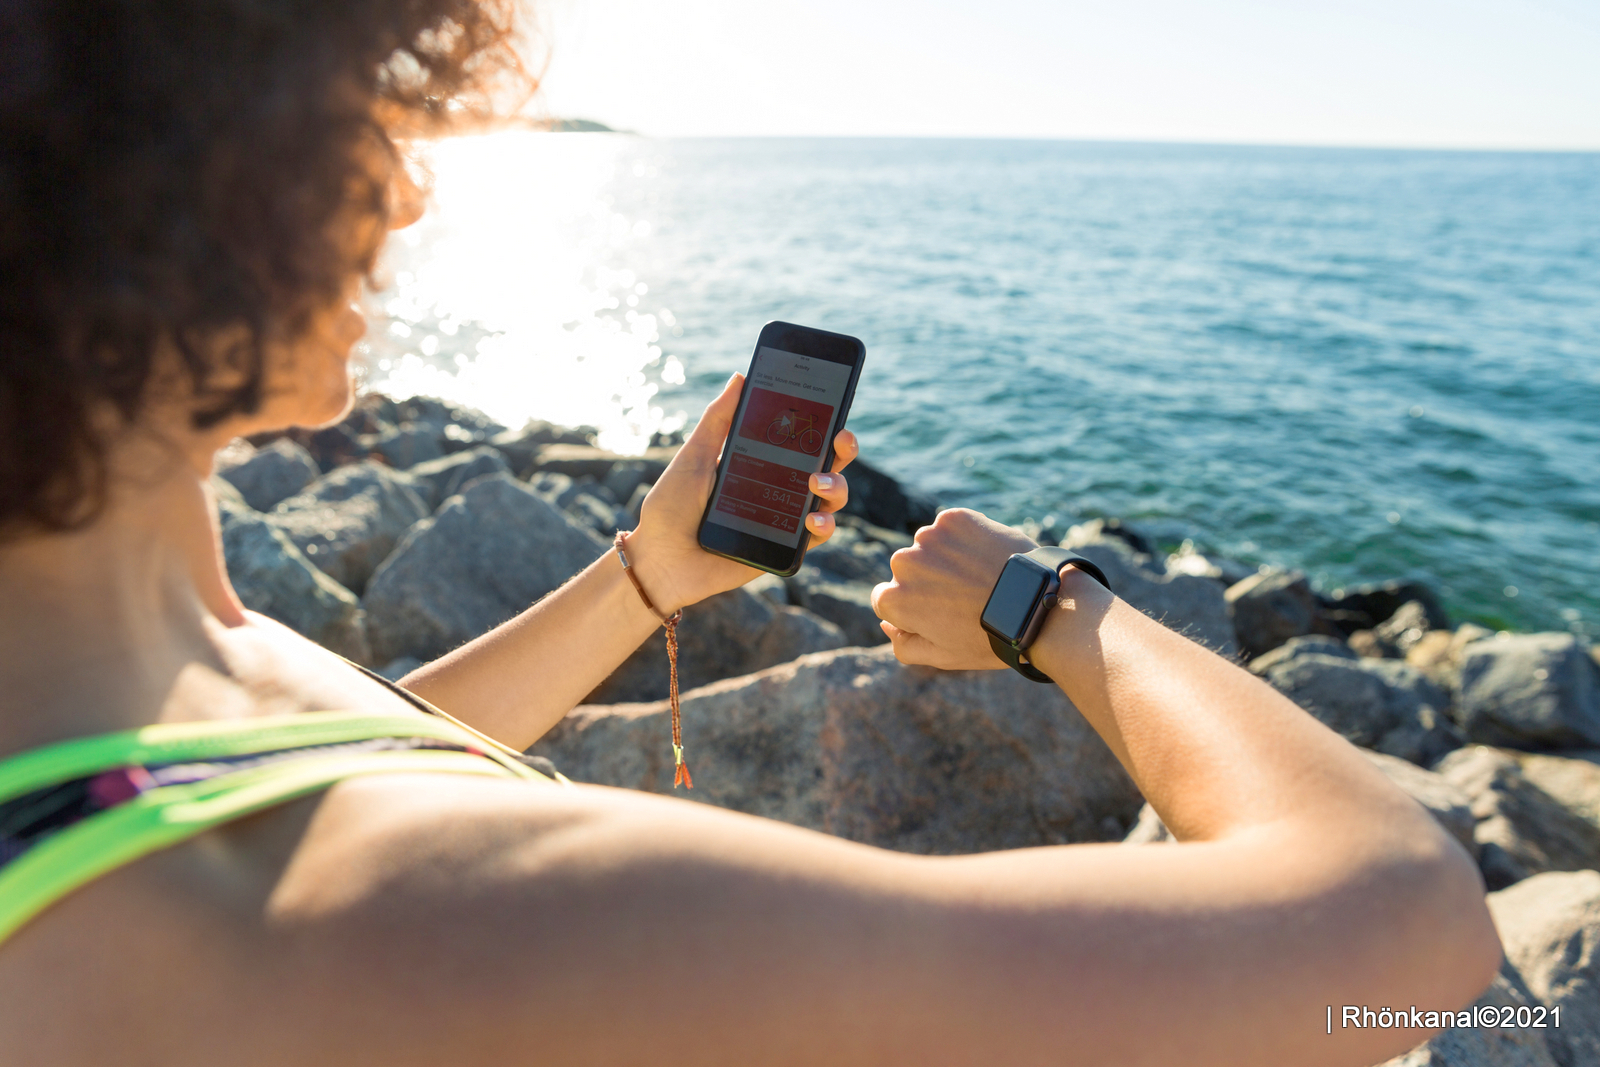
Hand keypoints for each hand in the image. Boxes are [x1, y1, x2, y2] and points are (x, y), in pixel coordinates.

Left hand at [628, 373, 858, 612]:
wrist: (659, 559)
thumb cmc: (670, 507)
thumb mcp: (694, 456)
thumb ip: (718, 420)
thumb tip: (741, 377)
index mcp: (762, 462)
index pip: (801, 438)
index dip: (823, 421)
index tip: (832, 403)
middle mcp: (780, 488)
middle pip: (827, 464)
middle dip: (843, 448)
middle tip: (840, 438)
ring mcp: (785, 519)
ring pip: (831, 499)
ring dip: (837, 485)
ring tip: (818, 482)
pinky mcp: (784, 549)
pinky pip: (818, 537)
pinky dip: (824, 525)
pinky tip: (812, 519)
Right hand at [871, 508, 1035, 669]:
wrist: (1036, 605)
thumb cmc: (988, 638)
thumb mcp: (942, 656)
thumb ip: (904, 644)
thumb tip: (887, 623)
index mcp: (895, 598)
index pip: (887, 598)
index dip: (914, 608)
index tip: (941, 612)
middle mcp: (904, 563)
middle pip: (907, 570)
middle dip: (928, 581)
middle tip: (964, 596)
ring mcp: (929, 537)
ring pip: (929, 546)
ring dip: (946, 558)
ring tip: (979, 577)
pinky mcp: (954, 518)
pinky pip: (950, 527)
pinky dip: (964, 539)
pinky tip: (986, 558)